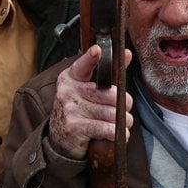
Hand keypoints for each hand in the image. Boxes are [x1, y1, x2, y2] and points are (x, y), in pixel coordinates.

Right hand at [48, 45, 134, 159]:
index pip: (83, 66)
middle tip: (125, 109)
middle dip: (124, 104)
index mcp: (71, 77)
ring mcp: (70, 109)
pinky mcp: (74, 127)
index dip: (91, 58)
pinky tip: (118, 133)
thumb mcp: (89, 88)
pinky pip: (106, 128)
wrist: (59, 136)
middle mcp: (67, 91)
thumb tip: (127, 54)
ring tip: (122, 123)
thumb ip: (109, 73)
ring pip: (111, 113)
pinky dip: (116, 133)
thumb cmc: (79, 108)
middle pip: (109, 94)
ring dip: (123, 121)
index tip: (97, 50)